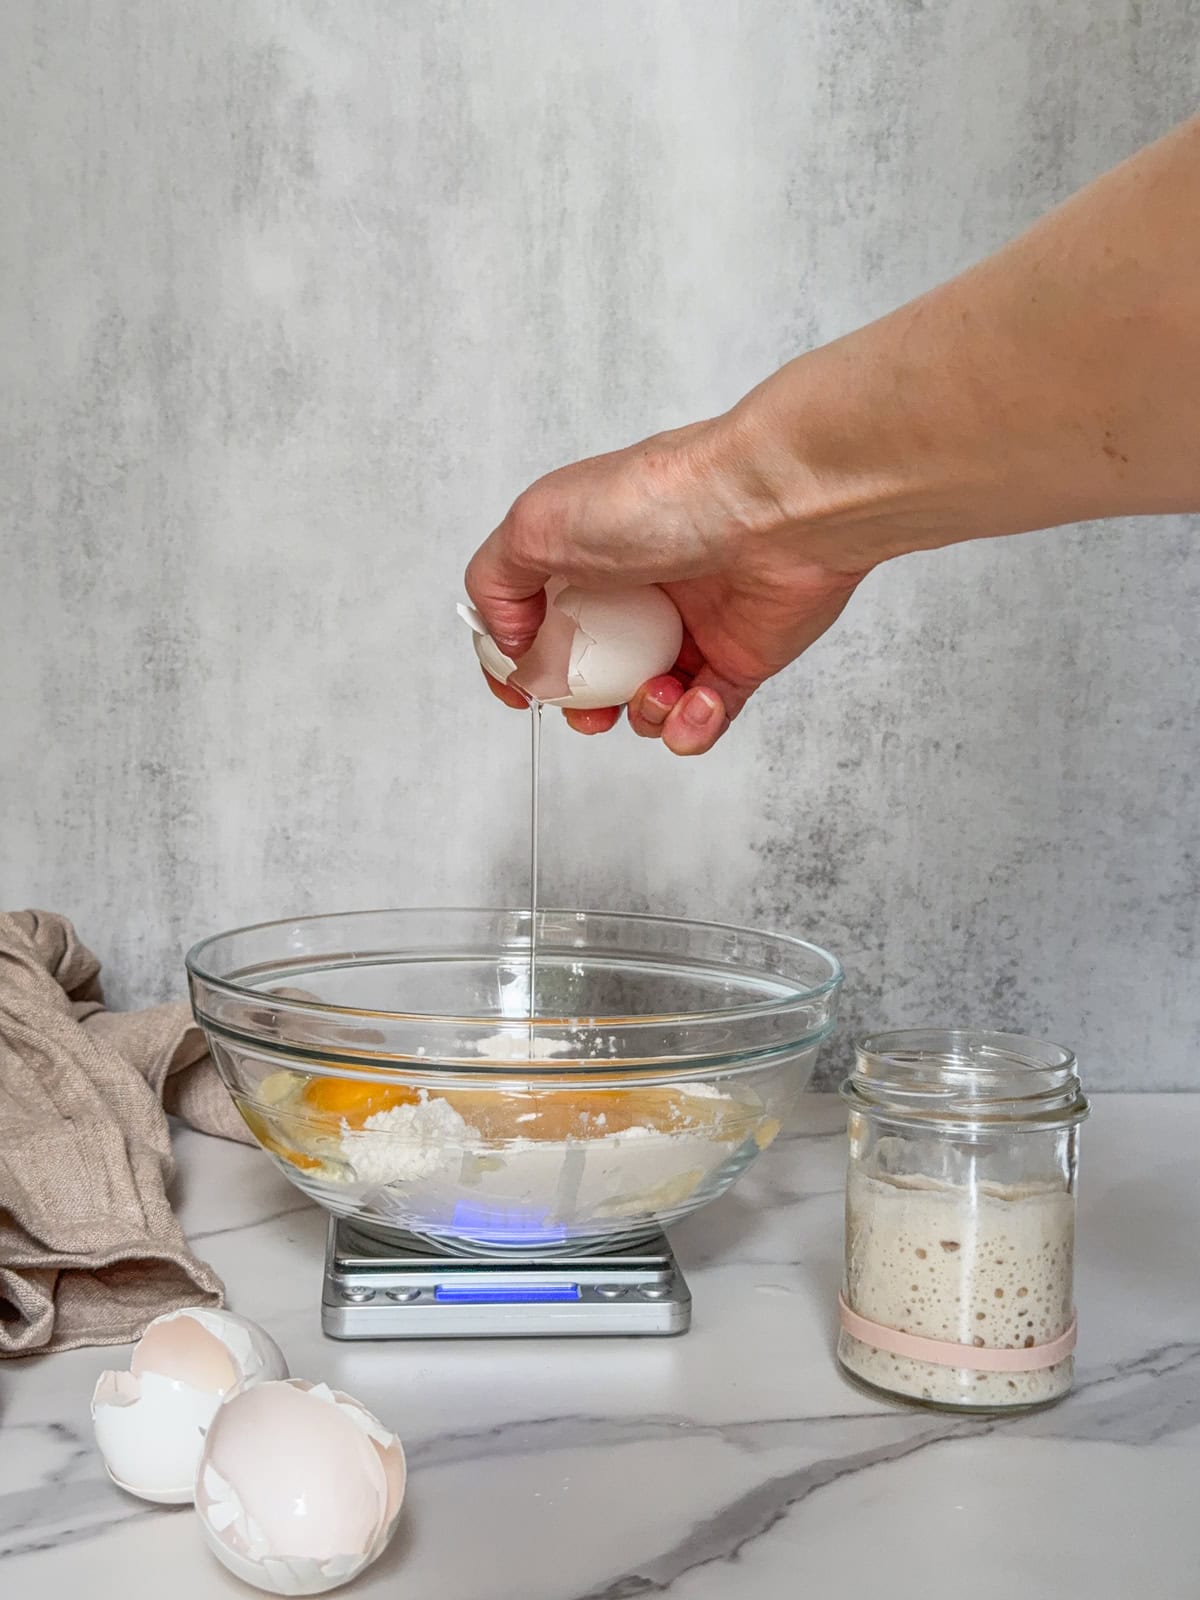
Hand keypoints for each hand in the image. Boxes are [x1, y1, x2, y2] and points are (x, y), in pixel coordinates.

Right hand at [465, 412, 869, 754]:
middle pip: (592, 670)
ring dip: (642, 715)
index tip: (518, 689)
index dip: (519, 660)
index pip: (534, 615)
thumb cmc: (661, 502)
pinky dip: (692, 726)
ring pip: (646, 701)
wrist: (771, 509)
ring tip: (656, 692)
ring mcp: (689, 625)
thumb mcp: (537, 524)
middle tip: (588, 712)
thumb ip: (497, 583)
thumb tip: (512, 643)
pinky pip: (705, 715)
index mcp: (584, 551)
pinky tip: (693, 704)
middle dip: (581, 707)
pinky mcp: (739, 658)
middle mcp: (635, 587)